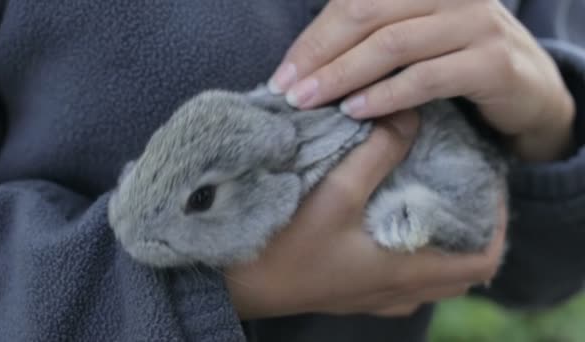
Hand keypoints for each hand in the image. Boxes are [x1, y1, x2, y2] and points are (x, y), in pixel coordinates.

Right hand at [226, 110, 506, 319]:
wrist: (237, 283)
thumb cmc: (284, 245)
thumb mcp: (335, 193)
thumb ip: (377, 152)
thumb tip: (410, 118)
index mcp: (405, 273)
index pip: (482, 261)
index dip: (498, 225)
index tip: (491, 188)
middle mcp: (398, 292)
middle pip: (462, 271)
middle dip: (473, 230)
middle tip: (464, 189)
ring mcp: (375, 298)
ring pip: (433, 276)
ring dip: (443, 243)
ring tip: (434, 201)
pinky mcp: (354, 293)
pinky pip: (405, 280)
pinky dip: (415, 253)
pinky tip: (394, 223)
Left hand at [268, 0, 574, 161]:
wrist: (529, 89)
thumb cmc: (456, 64)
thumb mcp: (414, 41)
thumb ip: (372, 40)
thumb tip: (306, 66)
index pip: (354, 2)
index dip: (313, 38)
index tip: (282, 75)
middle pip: (367, 15)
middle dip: (320, 55)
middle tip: (288, 91)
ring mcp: (474, 24)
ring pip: (393, 44)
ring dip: (344, 76)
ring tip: (309, 102)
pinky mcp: (492, 63)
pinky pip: (428, 77)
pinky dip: (387, 95)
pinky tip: (356, 112)